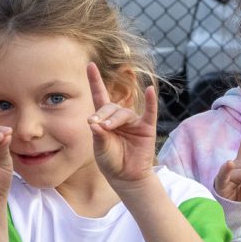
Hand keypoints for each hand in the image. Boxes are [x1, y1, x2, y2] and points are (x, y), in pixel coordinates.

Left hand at [85, 62, 158, 185]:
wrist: (126, 176)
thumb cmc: (111, 161)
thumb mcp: (100, 148)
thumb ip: (98, 135)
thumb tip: (93, 122)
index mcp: (104, 119)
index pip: (99, 96)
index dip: (95, 81)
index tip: (89, 65)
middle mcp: (119, 117)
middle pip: (110, 107)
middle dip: (102, 114)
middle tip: (97, 124)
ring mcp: (134, 122)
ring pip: (124, 113)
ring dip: (115, 119)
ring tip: (107, 127)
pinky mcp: (147, 128)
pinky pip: (150, 112)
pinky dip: (150, 102)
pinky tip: (151, 91)